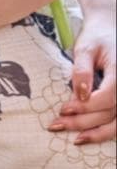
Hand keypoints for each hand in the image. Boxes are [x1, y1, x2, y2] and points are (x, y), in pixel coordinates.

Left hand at [48, 4, 116, 144]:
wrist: (109, 29)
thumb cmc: (97, 37)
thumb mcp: (85, 47)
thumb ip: (82, 70)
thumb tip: (80, 94)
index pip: (107, 98)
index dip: (86, 106)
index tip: (64, 108)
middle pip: (110, 113)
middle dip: (83, 121)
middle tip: (58, 124)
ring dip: (95, 133)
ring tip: (73, 139)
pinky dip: (103, 131)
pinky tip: (86, 136)